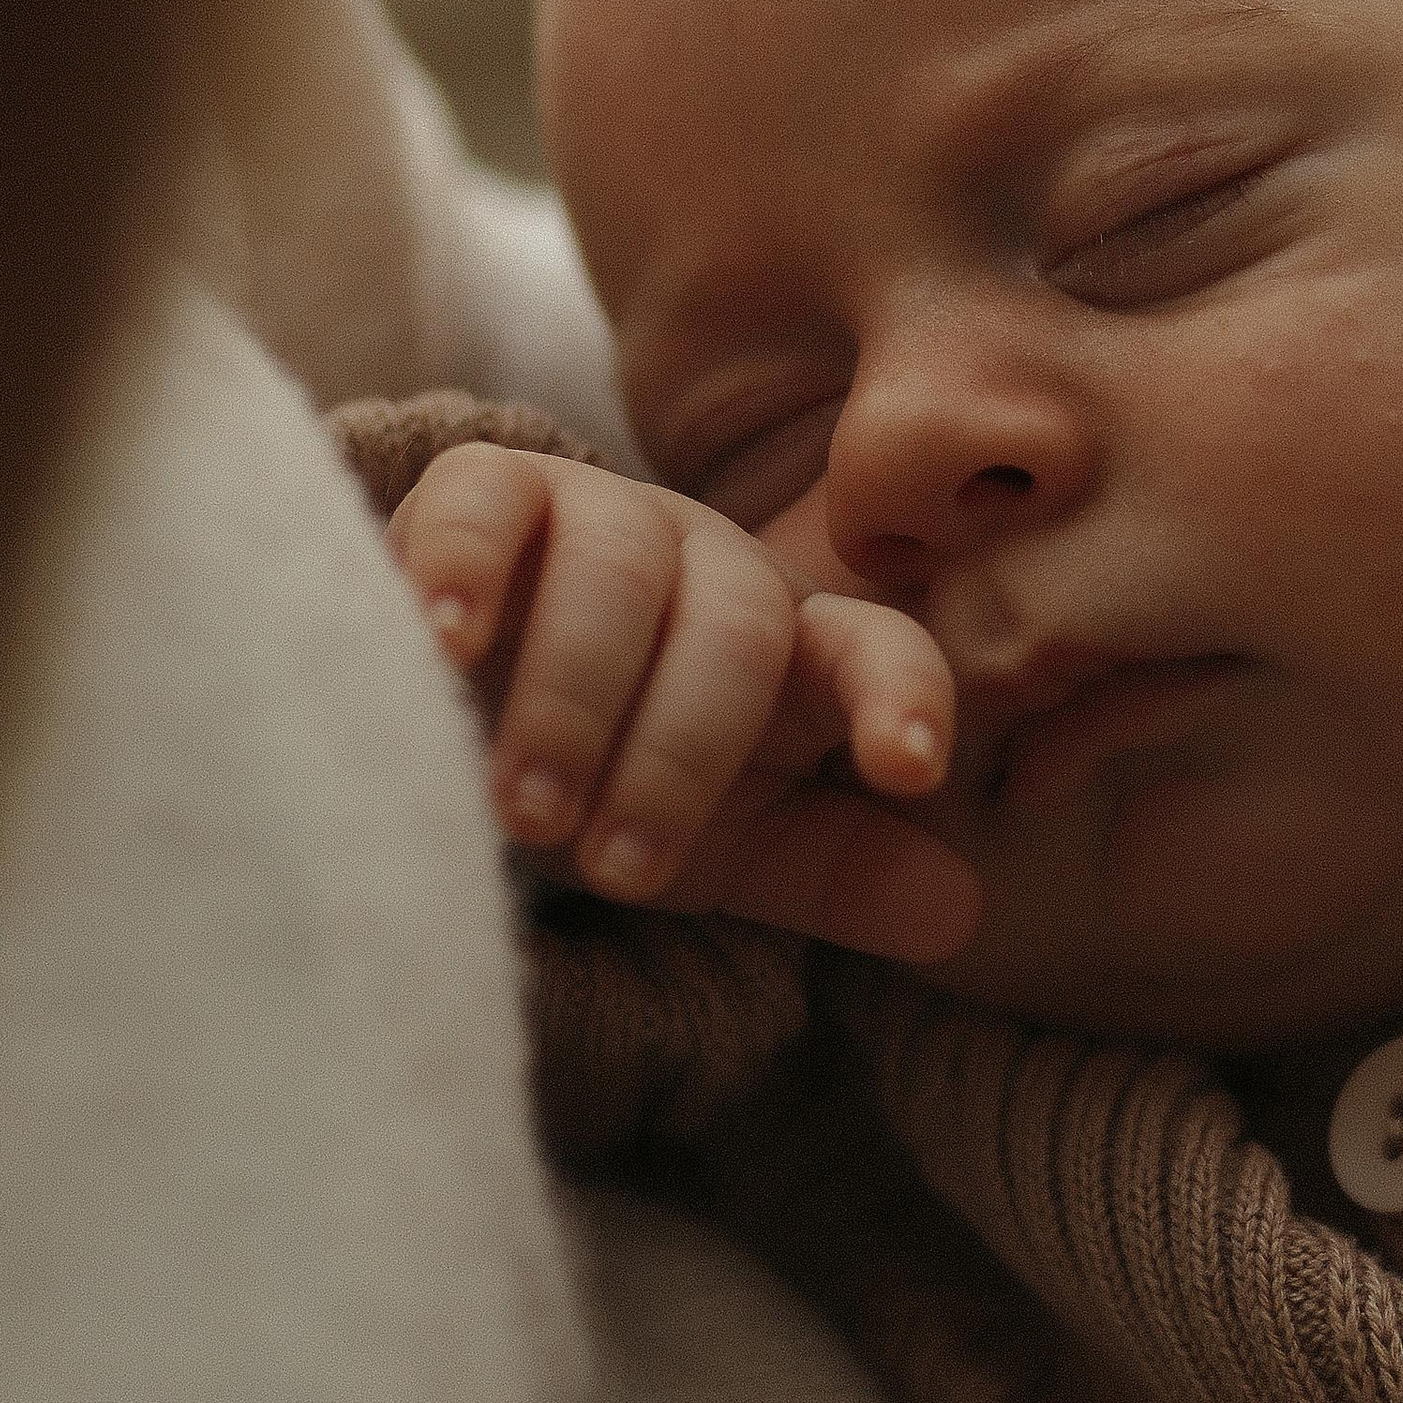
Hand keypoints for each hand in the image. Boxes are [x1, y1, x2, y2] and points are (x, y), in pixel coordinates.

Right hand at [388, 442, 980, 960]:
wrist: (456, 702)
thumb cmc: (612, 777)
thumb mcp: (725, 845)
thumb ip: (832, 873)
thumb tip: (960, 916)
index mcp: (793, 644)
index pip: (878, 650)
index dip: (903, 696)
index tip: (911, 767)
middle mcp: (713, 562)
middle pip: (737, 631)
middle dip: (681, 757)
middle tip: (619, 871)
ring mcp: (602, 512)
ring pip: (617, 575)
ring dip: (572, 701)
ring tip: (524, 814)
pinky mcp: (486, 486)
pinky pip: (487, 504)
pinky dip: (465, 569)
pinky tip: (443, 644)